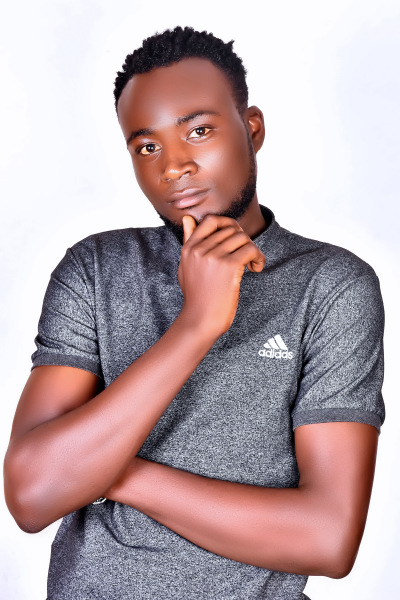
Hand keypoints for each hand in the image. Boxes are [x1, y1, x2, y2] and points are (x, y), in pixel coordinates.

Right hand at [178, 214, 264, 336]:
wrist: (200, 320)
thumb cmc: (196, 296)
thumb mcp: (186, 266)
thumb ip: (188, 241)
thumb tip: (188, 218)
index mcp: (189, 248)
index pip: (210, 220)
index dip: (227, 225)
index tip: (234, 240)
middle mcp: (200, 249)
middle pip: (231, 229)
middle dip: (243, 241)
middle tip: (245, 256)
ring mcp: (214, 257)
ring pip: (243, 238)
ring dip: (252, 250)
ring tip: (251, 264)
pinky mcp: (229, 266)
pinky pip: (251, 249)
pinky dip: (259, 258)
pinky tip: (256, 268)